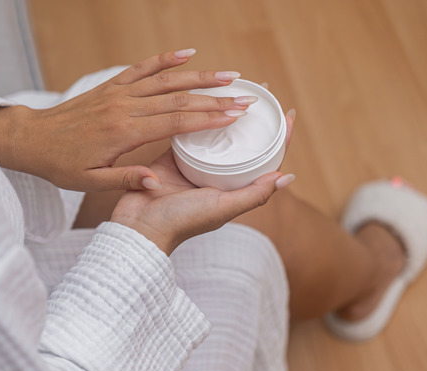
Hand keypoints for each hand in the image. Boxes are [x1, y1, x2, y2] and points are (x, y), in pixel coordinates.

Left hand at [0, 49, 257, 191]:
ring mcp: (118, 93)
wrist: (30, 139)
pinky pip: (142, 68)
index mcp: (124, 133)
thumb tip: (157, 182)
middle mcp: (124, 107)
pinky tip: (187, 53)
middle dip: (215, 99)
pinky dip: (165, 59)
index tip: (235, 116)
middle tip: (245, 98)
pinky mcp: (111, 86)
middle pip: (178, 99)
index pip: (175, 122)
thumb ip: (126, 179)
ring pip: (165, 79)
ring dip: (199, 75)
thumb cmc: (61, 165)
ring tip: (229, 75)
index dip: (208, 118)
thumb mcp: (90, 182)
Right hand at [111, 108, 294, 254]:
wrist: (139, 226)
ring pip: (215, 133)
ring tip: (237, 88)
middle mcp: (215, 176)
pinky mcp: (170, 156)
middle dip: (254, 118)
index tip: (288, 114)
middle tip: (263, 91)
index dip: (278, 138)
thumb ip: (254, 194)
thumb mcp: (223, 208)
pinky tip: (203, 97)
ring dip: (226, 110)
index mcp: (231, 188)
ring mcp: (193, 165)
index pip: (263, 159)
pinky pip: (186, 130)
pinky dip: (195, 115)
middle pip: (241, 142)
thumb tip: (288, 177)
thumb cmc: (183, 222)